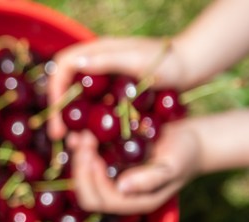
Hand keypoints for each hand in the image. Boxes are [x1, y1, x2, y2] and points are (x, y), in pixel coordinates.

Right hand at [46, 37, 186, 139]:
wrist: (193, 66)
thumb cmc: (169, 62)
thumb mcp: (138, 61)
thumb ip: (107, 61)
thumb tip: (76, 66)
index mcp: (97, 50)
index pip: (63, 66)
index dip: (55, 90)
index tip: (57, 114)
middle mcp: (97, 63)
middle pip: (66, 85)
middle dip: (59, 111)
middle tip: (58, 135)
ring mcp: (105, 78)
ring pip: (78, 99)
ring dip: (72, 121)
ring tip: (74, 143)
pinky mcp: (114, 91)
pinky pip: (94, 107)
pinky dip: (89, 123)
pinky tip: (91, 140)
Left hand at [66, 120, 199, 214]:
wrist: (191, 139)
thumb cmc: (185, 153)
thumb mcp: (173, 166)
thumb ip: (150, 179)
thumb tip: (122, 187)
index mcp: (134, 201)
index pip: (101, 201)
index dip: (90, 179)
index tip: (91, 153)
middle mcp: (120, 194)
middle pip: (86, 192)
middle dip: (80, 167)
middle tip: (83, 139)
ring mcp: (112, 179)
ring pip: (83, 176)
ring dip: (77, 156)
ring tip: (80, 134)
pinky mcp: (109, 164)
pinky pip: (88, 161)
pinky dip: (81, 149)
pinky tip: (80, 132)